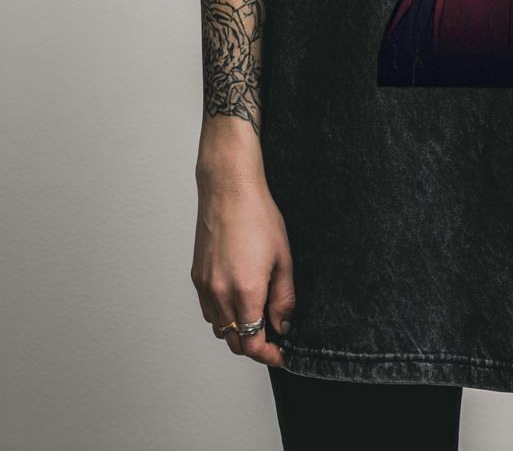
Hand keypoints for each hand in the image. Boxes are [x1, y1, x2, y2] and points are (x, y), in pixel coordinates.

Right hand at [191, 172, 295, 367]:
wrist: (229, 190)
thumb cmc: (258, 217)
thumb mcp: (283, 258)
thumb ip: (284, 298)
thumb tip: (284, 325)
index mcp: (245, 291)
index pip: (252, 344)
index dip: (268, 355)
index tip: (281, 354)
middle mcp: (220, 293)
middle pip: (234, 342)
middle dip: (255, 346)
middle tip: (274, 338)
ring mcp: (205, 286)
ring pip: (219, 328)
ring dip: (238, 331)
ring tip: (258, 317)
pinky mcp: (196, 277)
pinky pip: (208, 310)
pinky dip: (223, 316)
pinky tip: (238, 300)